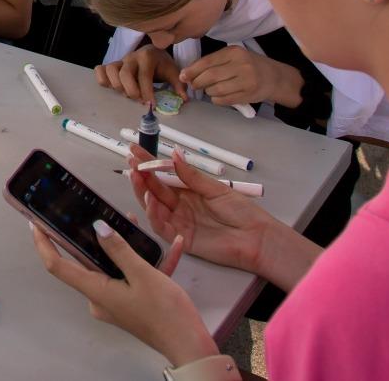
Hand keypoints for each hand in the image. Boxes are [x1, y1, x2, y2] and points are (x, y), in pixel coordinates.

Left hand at [29, 220, 216, 366]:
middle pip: (87, 261)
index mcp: (96, 292)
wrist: (191, 345)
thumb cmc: (166, 314)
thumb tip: (97, 227)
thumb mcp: (143, 275)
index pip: (57, 265)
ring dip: (124, 245)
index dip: (43, 243)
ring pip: (113, 265)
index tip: (35, 223)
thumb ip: (118, 249)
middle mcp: (100, 298)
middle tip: (94, 212)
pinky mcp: (132, 303)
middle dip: (93, 236)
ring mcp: (116, 301)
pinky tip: (170, 247)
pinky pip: (132, 277)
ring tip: (135, 223)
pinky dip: (147, 262)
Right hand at [96, 46, 181, 103]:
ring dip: (118, 86)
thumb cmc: (162, 64)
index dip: (147, 92)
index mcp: (147, 56)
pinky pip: (100, 70)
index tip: (151, 104)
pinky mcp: (112, 66)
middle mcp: (131, 56)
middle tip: (139, 100)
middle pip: (124, 74)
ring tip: (128, 94)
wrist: (153, 52)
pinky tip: (113, 88)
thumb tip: (183, 99)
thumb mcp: (173, 72)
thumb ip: (178, 85)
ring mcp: (120, 60)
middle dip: (132, 91)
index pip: (144, 76)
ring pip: (110, 70)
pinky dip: (103, 80)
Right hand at [129, 145, 274, 273]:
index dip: (148, 163)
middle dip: (141, 176)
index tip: (134, 149)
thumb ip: (191, 176)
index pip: (162, 176)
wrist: (256, 238)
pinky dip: (153, 213)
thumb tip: (173, 153)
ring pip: (152, 207)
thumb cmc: (240, 211)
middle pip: (154, 190)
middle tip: (131, 163)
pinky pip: (161, 226)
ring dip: (142, 192)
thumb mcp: (216, 188)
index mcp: (187, 192)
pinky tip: (150, 199)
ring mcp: (178, 222)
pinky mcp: (180, 238)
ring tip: (136, 177)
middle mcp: (179, 206)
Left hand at [181, 45, 294, 106]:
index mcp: (234, 52)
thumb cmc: (249, 65)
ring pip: (216, 89)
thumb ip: (212, 62)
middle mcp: (241, 64)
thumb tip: (187, 73)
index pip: (207, 61)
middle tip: (194, 85)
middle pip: (210, 76)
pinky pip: (224, 99)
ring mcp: (246, 80)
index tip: (183, 76)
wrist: (274, 77)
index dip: (192, 70)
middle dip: (197, 82)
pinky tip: (219, 96)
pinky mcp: (248, 94)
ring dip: (208, 91)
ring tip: (210, 89)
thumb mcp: (233, 57)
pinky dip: (216, 99)